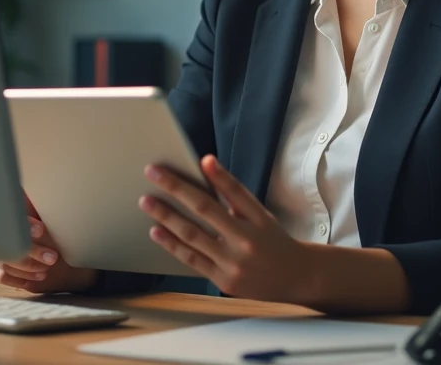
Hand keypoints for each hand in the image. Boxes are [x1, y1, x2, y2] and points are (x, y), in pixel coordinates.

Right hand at [0, 193, 97, 293]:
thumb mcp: (39, 210)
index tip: (41, 230)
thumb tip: (52, 192)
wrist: (30, 238)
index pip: (12, 219)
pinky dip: (21, 279)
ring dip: (29, 268)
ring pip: (6, 264)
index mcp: (5, 213)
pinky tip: (39, 277)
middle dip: (33, 253)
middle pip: (9, 245)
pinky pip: (3, 277)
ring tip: (48, 268)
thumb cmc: (37, 220)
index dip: (27, 225)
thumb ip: (39, 206)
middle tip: (53, 257)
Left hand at [141, 155, 317, 303]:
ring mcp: (233, 263)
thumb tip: (207, 164)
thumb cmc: (272, 240)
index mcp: (258, 219)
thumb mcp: (260, 215)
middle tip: (153, 173)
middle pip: (205, 210)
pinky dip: (172, 244)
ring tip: (147, 201)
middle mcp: (245, 241)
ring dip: (166, 216)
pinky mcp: (222, 281)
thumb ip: (234, 193)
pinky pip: (192, 260)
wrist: (294, 278)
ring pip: (193, 235)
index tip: (197, 159)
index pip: (234, 190)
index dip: (216, 174)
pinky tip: (156, 231)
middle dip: (176, 188)